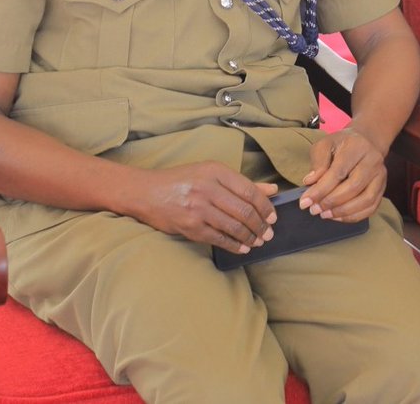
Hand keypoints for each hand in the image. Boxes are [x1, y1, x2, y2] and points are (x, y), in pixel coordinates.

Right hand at [128, 161, 277, 253]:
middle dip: (260, 225)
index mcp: (216, 171)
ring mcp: (198, 208)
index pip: (249, 191)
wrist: (146, 192)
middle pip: (244, 210)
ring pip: (233, 226)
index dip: (265, 206)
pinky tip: (242, 248)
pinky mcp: (190, 226)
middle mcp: (208, 188)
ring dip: (250, 237)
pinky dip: (234, 245)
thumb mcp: (211, 173)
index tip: (273, 217)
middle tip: (269, 233)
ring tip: (258, 242)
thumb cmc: (182, 180)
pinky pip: (218, 238)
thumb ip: (241, 183)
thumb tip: (272, 190)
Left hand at [299, 128, 386, 221]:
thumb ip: (318, 162)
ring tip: (325, 214)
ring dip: (343, 211)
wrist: (366, 142)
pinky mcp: (382, 188)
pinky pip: (371, 207)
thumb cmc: (342, 145)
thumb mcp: (325, 145)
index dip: (321, 189)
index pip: (338, 172)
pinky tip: (338, 216)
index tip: (305, 202)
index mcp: (357, 147)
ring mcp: (380, 175)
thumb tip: (310, 182)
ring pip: (366, 200)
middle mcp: (373, 160)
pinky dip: (354, 216)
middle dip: (331, 202)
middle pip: (353, 187)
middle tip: (314, 209)